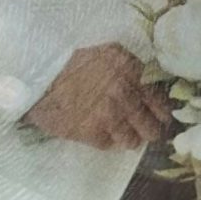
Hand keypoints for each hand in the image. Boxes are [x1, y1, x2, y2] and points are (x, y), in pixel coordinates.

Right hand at [24, 44, 169, 149]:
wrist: (39, 74)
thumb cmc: (73, 62)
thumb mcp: (110, 54)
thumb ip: (133, 70)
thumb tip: (152, 89)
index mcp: (131, 70)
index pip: (161, 102)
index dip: (161, 113)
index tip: (159, 118)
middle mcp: (125, 93)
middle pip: (152, 127)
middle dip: (148, 130)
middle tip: (142, 130)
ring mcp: (109, 115)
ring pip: (133, 141)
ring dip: (128, 138)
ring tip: (118, 132)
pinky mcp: (91, 132)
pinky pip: (110, 145)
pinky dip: (106, 140)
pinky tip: (99, 131)